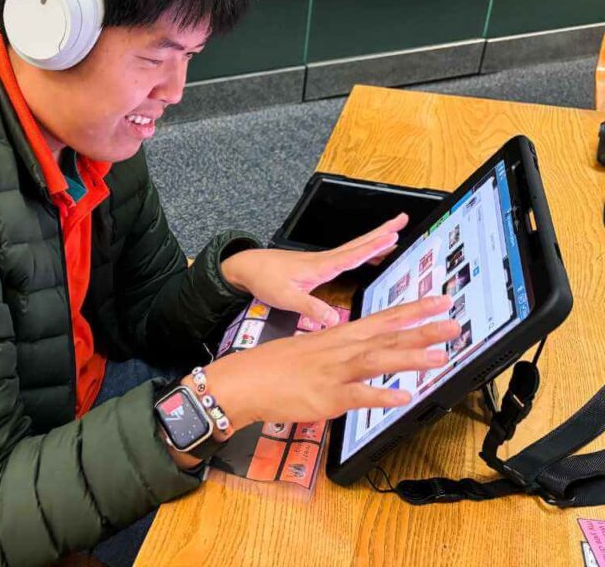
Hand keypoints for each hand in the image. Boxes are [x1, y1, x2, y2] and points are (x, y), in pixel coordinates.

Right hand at [205, 295, 459, 428]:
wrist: (245, 380)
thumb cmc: (276, 366)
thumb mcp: (312, 349)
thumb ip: (343, 351)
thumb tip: (365, 352)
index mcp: (338, 336)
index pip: (382, 319)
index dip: (412, 311)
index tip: (439, 302)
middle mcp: (340, 349)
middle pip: (386, 336)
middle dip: (422, 329)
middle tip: (453, 322)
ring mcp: (334, 372)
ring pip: (377, 361)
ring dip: (409, 357)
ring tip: (441, 355)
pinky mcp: (325, 396)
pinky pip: (357, 396)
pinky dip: (380, 395)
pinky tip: (403, 397)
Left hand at [220, 213, 408, 325]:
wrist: (247, 267)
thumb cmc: (264, 279)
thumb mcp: (286, 297)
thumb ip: (310, 307)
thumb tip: (334, 320)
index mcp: (321, 266)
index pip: (354, 254)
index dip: (375, 246)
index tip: (394, 235)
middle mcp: (324, 260)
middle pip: (359, 244)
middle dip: (382, 231)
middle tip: (403, 218)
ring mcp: (321, 261)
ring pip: (354, 248)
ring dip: (375, 240)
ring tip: (395, 233)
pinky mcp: (317, 265)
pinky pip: (346, 256)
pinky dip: (362, 252)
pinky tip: (368, 256)